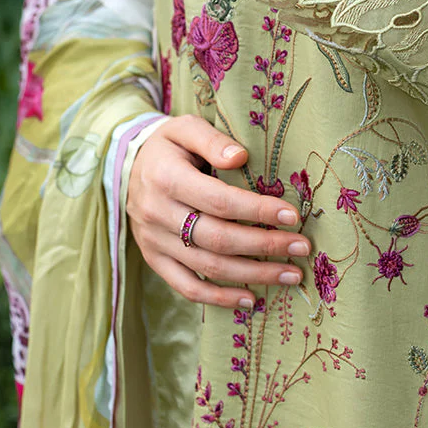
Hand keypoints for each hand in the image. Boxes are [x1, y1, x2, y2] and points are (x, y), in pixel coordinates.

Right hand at [127, 115, 310, 307]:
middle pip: (218, 238)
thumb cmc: (168, 146)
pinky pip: (186, 286)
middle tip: (302, 248)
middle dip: (265, 245)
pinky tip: (251, 299)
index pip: (219, 201)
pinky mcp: (154, 259)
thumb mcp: (185, 128)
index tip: (292, 216)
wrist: (125, 168)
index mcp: (166, 178)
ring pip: (208, 266)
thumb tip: (240, 156)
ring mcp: (154, 241)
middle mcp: (157, 213)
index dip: (257, 210)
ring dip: (253, 274)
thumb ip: (212, 140)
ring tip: (291, 275)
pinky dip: (219, 298)